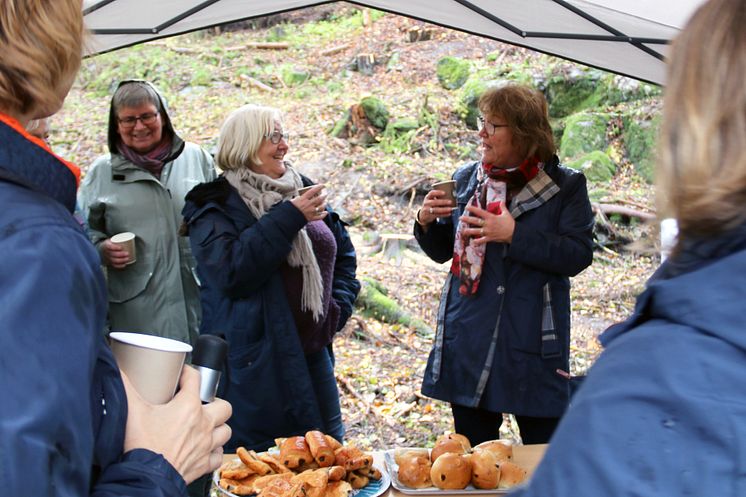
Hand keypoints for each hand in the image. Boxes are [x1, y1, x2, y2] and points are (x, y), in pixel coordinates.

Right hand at [101, 239, 131, 268]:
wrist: (103, 249)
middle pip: (113, 254)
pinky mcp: (109, 262)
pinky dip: (119, 266)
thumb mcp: (112, 239)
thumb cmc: (110, 243)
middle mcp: (106, 252)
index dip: (115, 248)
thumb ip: (119, 238)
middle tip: (127, 253)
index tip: (121, 247)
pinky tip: (124, 264)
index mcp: (106, 245)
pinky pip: (114, 265)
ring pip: (114, 260)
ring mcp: (107, 258)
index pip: (109, 247)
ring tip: (127, 258)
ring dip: (121, 260)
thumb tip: (130, 236)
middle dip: (120, 255)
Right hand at [121, 365, 231, 483]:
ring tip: (206, 426)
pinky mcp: (204, 463)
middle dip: (215, 402)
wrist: (146, 477)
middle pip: (224, 406)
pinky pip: (218, 455)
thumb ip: (125, 387)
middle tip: (201, 404)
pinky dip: (214, 451)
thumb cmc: (142, 446)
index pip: (196, 378)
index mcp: (188, 406)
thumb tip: (119, 372)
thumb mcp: (132, 411)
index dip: (189, 372)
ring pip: (225, 430)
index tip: (183, 375)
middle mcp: (203, 424)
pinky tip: (204, 449)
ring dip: (218, 427)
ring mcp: (206, 444)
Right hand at [290, 184, 327, 221]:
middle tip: (325, 194)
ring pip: (321, 207)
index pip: (313, 191)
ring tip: (325, 202)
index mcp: (303, 199)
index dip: (319, 187)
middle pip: (319, 199)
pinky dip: (324, 214)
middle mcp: (308, 204)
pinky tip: (326, 212)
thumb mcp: (293, 200)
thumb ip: (299, 198)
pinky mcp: (311, 218)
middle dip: (324, 195)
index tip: (323, 185)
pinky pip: (320, 216)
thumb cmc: (289, 209)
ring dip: (324, 204)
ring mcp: (310, 211)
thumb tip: (302, 197)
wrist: (288, 219)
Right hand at [417, 189, 455, 225]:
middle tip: (450, 202)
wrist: (423, 215)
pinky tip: (449, 213)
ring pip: (436, 209)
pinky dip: (444, 214)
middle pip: (434, 202)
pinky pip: (437, 215)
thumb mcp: (431, 200)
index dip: (438, 192)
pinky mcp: (429, 216)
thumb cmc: (431, 205)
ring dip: (444, 209)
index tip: (444, 193)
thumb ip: (438, 198)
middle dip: (443, 202)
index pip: (431, 193)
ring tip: (451, 209)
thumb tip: (452, 195)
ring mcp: (427, 210)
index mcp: (428, 197)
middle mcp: (426, 203)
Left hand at [462, 202, 514, 244]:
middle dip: (467, 219)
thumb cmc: (510, 223)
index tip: (467, 207)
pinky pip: (482, 240)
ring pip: (476, 231)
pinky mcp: (490, 238)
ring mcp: (488, 232)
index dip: (473, 209)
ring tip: (463, 231)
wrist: (514, 233)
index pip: (480, 212)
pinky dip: (477, 241)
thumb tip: (501, 201)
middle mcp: (488, 224)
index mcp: (491, 217)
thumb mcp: (506, 214)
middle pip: (475, 221)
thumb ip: (502, 207)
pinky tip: (472, 242)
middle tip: (460, 218)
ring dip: (469, 231)